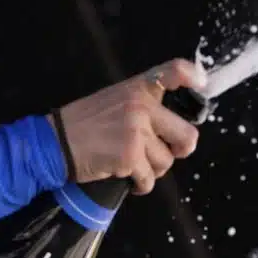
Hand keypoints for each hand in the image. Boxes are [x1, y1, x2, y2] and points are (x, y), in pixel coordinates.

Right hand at [53, 58, 205, 193]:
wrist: (55, 143)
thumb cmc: (83, 123)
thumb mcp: (113, 101)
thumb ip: (142, 107)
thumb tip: (169, 128)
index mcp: (138, 88)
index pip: (172, 71)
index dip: (192, 76)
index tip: (201, 83)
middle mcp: (141, 106)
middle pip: (186, 135)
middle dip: (179, 150)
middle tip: (168, 153)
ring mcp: (137, 131)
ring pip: (166, 161)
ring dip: (152, 169)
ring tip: (132, 165)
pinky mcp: (130, 156)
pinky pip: (149, 179)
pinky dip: (141, 185)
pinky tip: (128, 180)